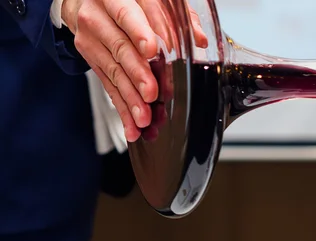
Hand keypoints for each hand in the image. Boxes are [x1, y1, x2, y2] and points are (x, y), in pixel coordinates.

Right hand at [62, 0, 207, 141]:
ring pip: (113, 71)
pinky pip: (107, 85)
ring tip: (144, 118)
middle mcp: (99, 14)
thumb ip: (178, 16)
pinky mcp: (90, 57)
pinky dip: (121, 108)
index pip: (127, 13)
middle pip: (120, 47)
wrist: (86, 0)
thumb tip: (200, 39)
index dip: (140, 32)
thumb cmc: (129, 0)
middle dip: (137, 74)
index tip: (152, 51)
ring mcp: (92, 36)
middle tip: (151, 93)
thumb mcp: (154, 1)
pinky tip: (131, 125)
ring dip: (130, 98)